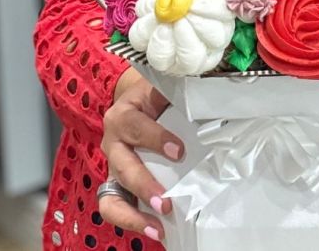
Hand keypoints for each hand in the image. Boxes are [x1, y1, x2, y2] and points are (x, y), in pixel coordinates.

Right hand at [99, 67, 184, 241]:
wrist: (138, 101)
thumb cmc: (155, 97)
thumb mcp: (162, 88)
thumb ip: (178, 92)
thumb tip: (207, 97)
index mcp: (123, 114)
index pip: (135, 126)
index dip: (155, 138)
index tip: (178, 151)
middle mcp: (113, 142)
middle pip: (122, 166)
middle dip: (144, 185)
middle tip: (166, 202)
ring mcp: (114, 167)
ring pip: (111, 195)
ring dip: (133, 214)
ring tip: (157, 226)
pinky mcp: (117, 184)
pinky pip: (114, 207)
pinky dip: (132, 221)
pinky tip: (156, 231)